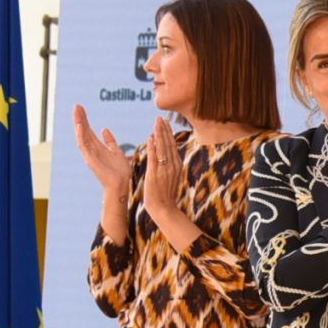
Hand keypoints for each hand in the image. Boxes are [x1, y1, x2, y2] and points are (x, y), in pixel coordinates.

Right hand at [72, 105, 132, 196]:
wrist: (122, 185)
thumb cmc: (120, 172)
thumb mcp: (116, 152)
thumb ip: (110, 141)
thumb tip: (104, 129)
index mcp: (98, 148)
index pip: (89, 131)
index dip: (85, 119)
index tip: (81, 108)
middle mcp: (92, 150)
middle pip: (84, 131)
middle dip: (80, 118)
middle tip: (77, 105)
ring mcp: (90, 155)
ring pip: (82, 136)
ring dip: (79, 124)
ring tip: (77, 112)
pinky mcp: (90, 160)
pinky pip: (84, 146)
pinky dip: (81, 136)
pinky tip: (79, 126)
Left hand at [139, 117, 198, 249]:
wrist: (164, 209)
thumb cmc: (165, 195)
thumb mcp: (170, 177)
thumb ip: (168, 165)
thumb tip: (165, 154)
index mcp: (176, 166)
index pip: (172, 146)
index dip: (168, 133)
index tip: (165, 122)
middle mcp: (172, 166)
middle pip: (168, 144)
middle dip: (164, 130)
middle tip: (160, 118)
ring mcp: (164, 170)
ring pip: (162, 149)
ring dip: (159, 135)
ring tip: (156, 123)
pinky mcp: (155, 175)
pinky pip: (154, 159)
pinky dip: (152, 148)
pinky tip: (150, 139)